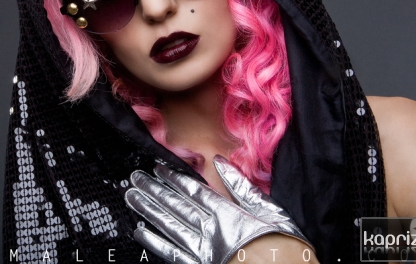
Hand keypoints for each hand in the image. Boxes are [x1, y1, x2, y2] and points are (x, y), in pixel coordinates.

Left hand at [124, 157, 312, 263]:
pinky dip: (155, 242)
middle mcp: (210, 230)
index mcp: (226, 213)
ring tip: (132, 197)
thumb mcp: (269, 209)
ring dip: (149, 210)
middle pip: (176, 205)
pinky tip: (141, 232)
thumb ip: (241, 186)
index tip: (157, 167)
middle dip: (154, 190)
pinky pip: (173, 253)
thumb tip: (220, 161)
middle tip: (135, 177)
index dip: (173, 178)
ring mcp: (202, 251)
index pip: (193, 191)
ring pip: (170, 226)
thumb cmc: (283, 246)